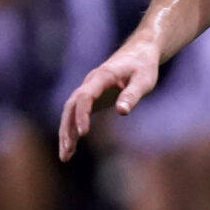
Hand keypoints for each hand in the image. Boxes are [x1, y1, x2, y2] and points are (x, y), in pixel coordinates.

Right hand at [58, 41, 160, 160]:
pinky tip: (72, 148)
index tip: (83, 133)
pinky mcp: (92, 98)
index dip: (82, 114)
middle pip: (70, 106)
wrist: (139, 53)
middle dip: (67, 128)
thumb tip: (122, 112)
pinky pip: (78, 114)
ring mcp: (89, 91)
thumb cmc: (143, 66)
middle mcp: (90, 83)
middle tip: (67, 150)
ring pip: (70, 112)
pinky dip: (73, 130)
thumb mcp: (144, 80)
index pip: (85, 96)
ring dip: (66, 132)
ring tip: (65, 156)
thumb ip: (132, 94)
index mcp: (101, 77)